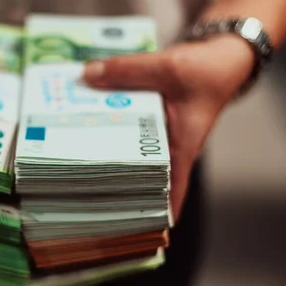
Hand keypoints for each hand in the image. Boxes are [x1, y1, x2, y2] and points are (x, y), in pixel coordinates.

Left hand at [83, 36, 254, 220]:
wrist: (222, 56)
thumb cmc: (209, 71)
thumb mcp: (169, 66)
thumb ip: (127, 70)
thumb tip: (85, 76)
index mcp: (180, 148)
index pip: (167, 193)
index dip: (149, 215)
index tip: (122, 229)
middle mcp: (166, 147)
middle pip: (135, 170)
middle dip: (108, 176)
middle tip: (71, 182)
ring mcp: (156, 133)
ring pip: (125, 146)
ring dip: (100, 145)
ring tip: (64, 150)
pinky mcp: (146, 117)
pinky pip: (123, 123)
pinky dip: (106, 119)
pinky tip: (80, 113)